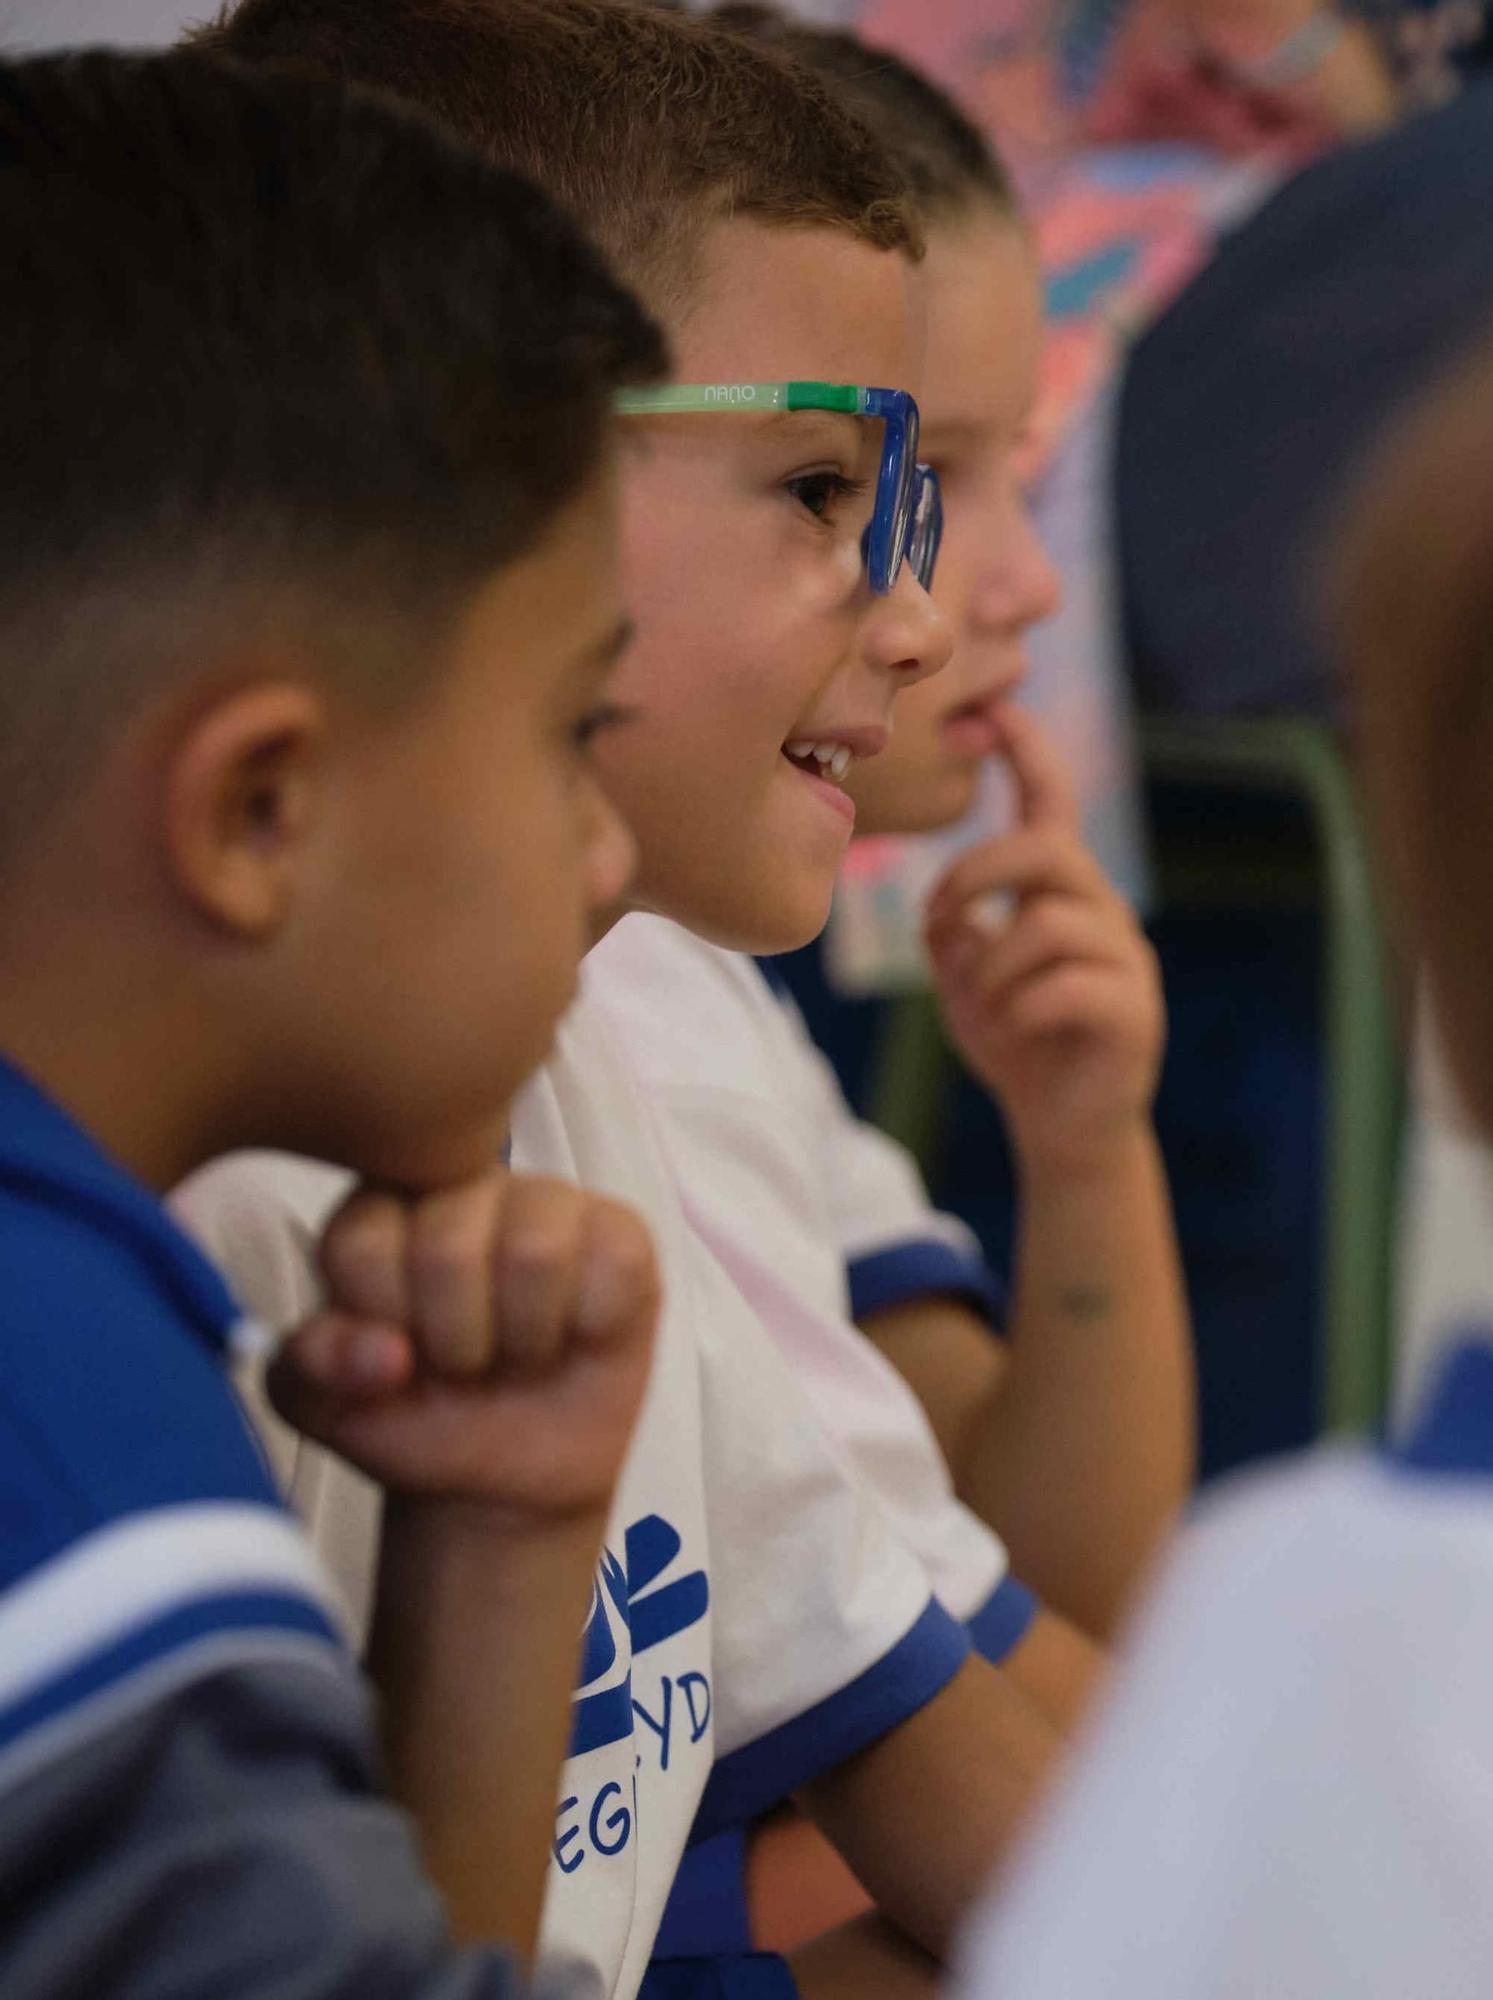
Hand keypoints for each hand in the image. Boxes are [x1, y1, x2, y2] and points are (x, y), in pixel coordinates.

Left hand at [267, 1171, 657, 1516]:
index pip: (360, 1246)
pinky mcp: (621, 1231)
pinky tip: (573, 1336)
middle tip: (466, 1361)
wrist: (503, 1477)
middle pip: (448, 1250)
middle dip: (455, 1341)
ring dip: (523, 1336)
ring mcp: (548, 1199)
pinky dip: (590, 1324)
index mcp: (377, 1206)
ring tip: (517, 1350)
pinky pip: (613, 1264)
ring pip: (534, 1251)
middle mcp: (463, 1184)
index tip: (395, 1354)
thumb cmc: (415, 1415)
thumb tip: (387, 1354)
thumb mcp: (327, 1403)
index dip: (379, 1323)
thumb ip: (314, 1364)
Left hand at [924, 707, 1163, 1175]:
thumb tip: (947, 910)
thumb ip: (954, 934)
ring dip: (994, 967)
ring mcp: (1125, 960)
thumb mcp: (966, 980)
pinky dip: (1021, 1009)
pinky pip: (1066, 987)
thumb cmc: (1016, 1043)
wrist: (1065, 1126)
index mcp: (1061, 892)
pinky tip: (1014, 1032)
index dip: (1027, 753)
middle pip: (1048, 850)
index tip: (995, 709)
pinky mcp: (1134, 1011)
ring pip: (1047, 926)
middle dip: (979, 872)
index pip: (1051, 804)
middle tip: (940, 913)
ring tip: (986, 1006)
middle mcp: (1101, 911)